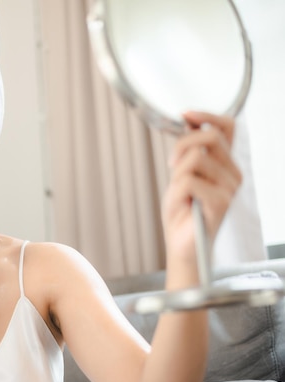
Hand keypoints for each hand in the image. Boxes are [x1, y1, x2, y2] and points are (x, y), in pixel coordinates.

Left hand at [162, 112, 241, 266]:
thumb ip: (189, 152)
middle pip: (209, 136)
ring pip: (196, 158)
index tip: (185, 114)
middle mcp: (232, 173)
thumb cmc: (182, 213)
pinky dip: (177, 191)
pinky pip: (189, 180)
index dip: (206, 115)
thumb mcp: (181, 175)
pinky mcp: (222, 201)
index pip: (227, 127)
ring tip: (180, 193)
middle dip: (182, 144)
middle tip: (171, 165)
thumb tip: (187, 123)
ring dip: (178, 174)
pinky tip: (183, 203)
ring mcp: (230, 187)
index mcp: (225, 164)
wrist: (182, 244)